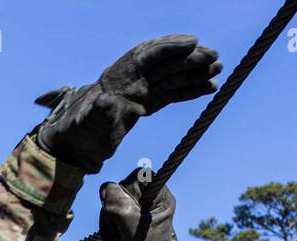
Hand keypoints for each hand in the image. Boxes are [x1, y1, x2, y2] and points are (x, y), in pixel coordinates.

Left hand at [36, 35, 221, 171]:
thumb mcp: (87, 122)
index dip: (170, 47)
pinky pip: (172, 93)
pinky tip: (209, 88)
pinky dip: (190, 90)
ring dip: (196, 72)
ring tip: (219, 70)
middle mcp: (132, 80)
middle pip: (165, 63)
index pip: (148, 55)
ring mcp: (140, 90)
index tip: (192, 41)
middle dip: (190, 58)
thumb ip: (98, 112)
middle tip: (215, 57)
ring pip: (172, 77)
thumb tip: (106, 102)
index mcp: (118, 76)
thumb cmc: (80, 131)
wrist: (77, 142)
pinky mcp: (146, 104)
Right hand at [98, 170, 185, 240]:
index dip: (127, 189)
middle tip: (119, 229)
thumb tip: (105, 187)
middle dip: (114, 210)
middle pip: (121, 188)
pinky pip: (108, 214)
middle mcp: (150, 201)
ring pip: (111, 202)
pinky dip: (107, 228)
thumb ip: (117, 202)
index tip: (127, 210)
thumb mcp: (130, 224)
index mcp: (160, 197)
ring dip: (108, 222)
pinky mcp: (126, 220)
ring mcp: (137, 210)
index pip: (139, 176)